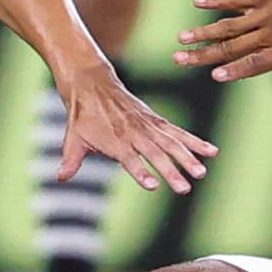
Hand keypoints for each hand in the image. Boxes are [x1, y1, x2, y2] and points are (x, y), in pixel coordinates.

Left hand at [55, 66, 215, 193]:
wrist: (92, 83)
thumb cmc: (82, 115)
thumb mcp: (72, 137)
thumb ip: (70, 159)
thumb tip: (60, 177)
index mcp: (114, 139)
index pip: (129, 158)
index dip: (140, 171)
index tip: (152, 185)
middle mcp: (133, 132)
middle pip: (155, 153)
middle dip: (171, 170)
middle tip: (185, 188)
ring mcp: (147, 125)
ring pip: (171, 142)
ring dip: (187, 158)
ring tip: (202, 172)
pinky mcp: (156, 120)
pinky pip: (178, 132)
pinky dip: (194, 141)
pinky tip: (211, 151)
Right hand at [178, 0, 271, 98]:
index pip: (254, 64)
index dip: (234, 70)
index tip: (213, 75)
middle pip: (233, 47)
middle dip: (204, 55)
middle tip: (179, 59)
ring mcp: (267, 13)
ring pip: (230, 25)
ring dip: (204, 31)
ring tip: (182, 37)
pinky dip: (216, 1)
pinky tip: (198, 2)